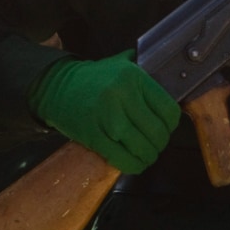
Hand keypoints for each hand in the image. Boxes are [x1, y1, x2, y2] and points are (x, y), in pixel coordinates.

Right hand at [28, 51, 180, 173]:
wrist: (57, 88)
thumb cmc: (93, 78)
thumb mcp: (121, 63)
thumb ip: (146, 70)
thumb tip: (173, 80)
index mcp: (133, 77)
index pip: (168, 109)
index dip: (171, 124)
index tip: (166, 126)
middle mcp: (122, 96)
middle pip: (157, 132)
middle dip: (160, 143)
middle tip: (156, 143)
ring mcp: (108, 119)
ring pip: (143, 148)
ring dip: (148, 156)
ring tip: (146, 154)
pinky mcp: (94, 137)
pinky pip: (123, 159)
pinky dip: (133, 165)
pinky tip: (134, 162)